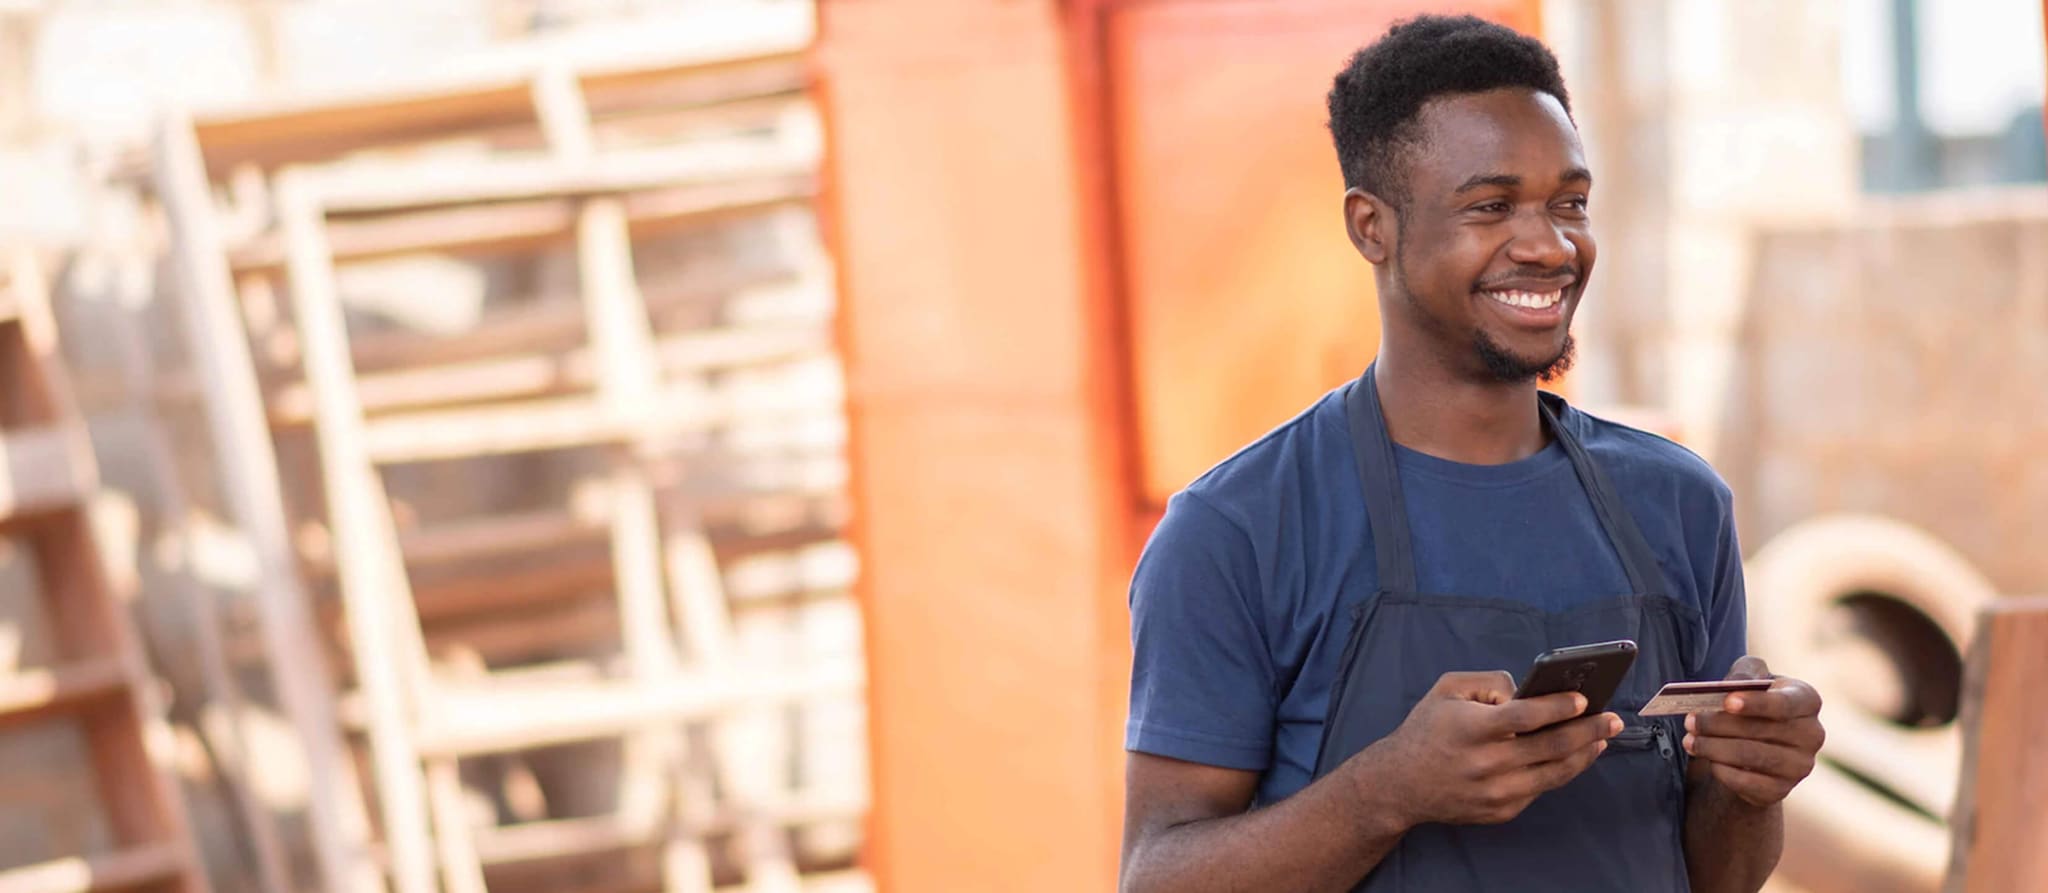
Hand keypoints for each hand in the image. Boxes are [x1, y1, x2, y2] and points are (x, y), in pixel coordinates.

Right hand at [1365, 671, 1621, 826]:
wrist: (1401, 785)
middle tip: (1612, 719)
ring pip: (1555, 773)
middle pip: (1551, 746)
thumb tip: (1528, 691)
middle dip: (1588, 730)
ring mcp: (1496, 792)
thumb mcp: (1447, 690)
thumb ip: (1489, 681)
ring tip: (1602, 738)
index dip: (1558, 707)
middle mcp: (1487, 764)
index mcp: (1472, 728)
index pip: (1525, 717)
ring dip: (1585, 753)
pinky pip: (1541, 788)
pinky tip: (1575, 755)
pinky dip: (1562, 770)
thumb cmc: (1428, 730)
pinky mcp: (1502, 811)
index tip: (1584, 699)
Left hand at [1682, 655, 1824, 807]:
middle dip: (1718, 725)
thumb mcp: (1750, 678)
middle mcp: (1812, 734)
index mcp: (1807, 700)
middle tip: (1690, 721)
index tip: (1727, 702)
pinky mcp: (1781, 790)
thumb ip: (1745, 672)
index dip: (1756, 703)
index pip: (1785, 703)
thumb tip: (1733, 685)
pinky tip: (1708, 759)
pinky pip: (1746, 782)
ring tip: (1690, 740)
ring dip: (1713, 747)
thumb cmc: (1752, 702)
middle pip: (1759, 730)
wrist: (1755, 743)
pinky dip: (1721, 770)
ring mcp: (1800, 766)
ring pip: (1749, 756)